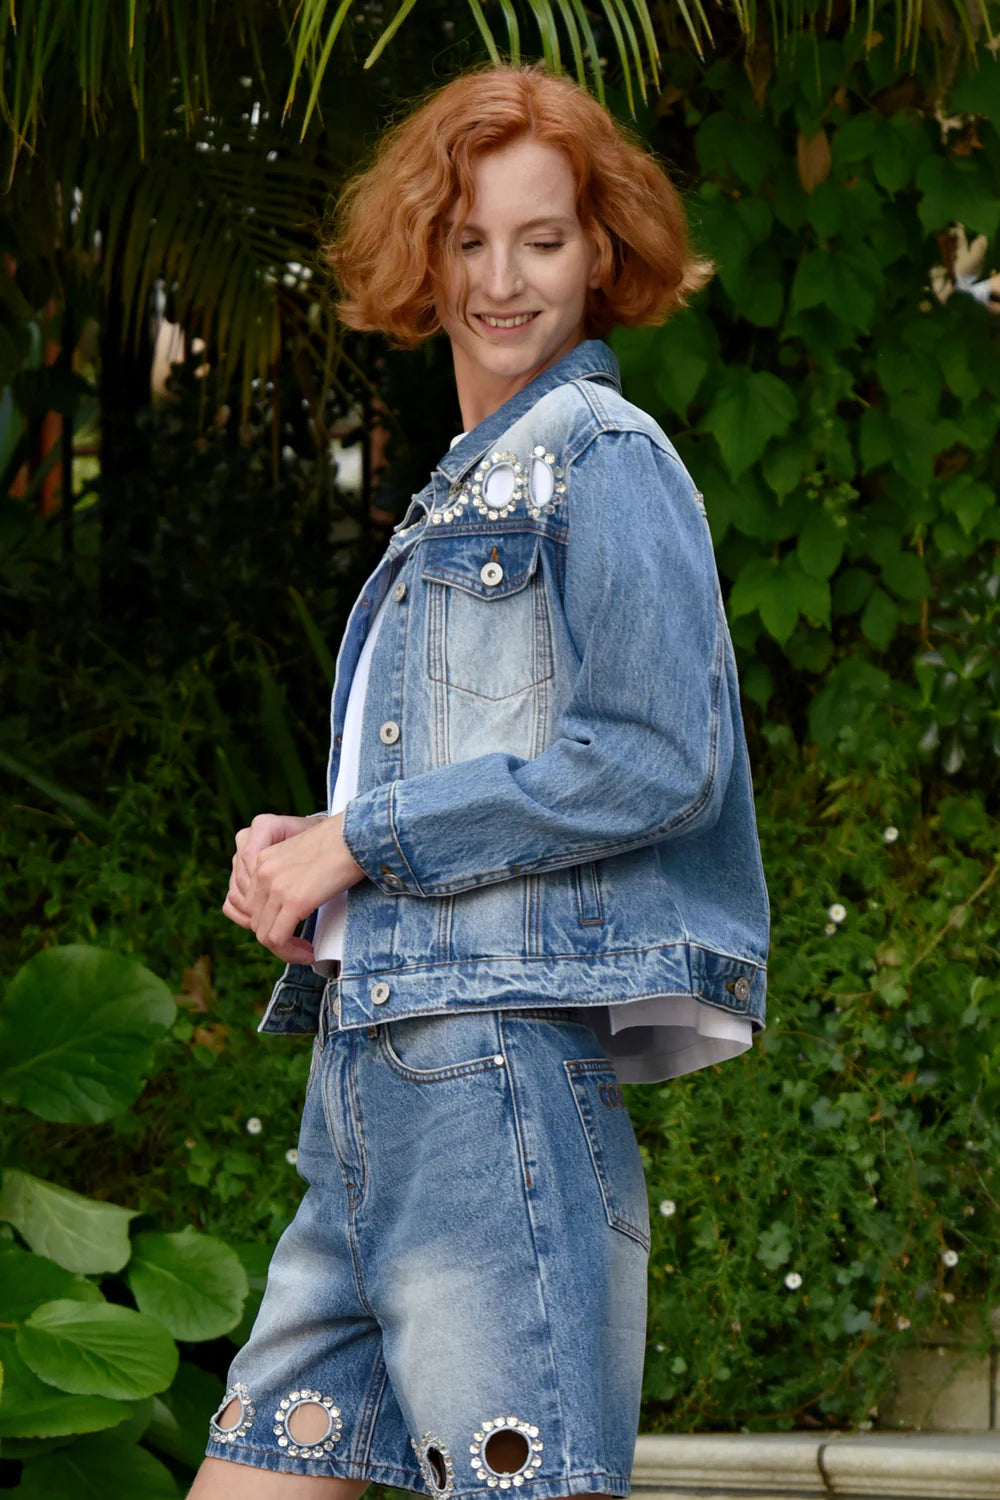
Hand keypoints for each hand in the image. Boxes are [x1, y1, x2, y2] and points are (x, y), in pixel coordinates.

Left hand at [223, 812, 364, 962]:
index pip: (250, 904)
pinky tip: (309, 952)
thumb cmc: (341, 845)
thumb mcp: (301, 858)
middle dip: (276, 938)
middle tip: (299, 944)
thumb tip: (289, 907)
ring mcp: (275, 887)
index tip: (288, 931)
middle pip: (255, 921)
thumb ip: (287, 877)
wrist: (357, 837)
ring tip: (305, 951)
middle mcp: (262, 873)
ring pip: (264, 935)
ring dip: (284, 950)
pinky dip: (292, 953)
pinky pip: (279, 940)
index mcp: (262, 860)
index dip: (268, 923)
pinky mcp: (293, 901)